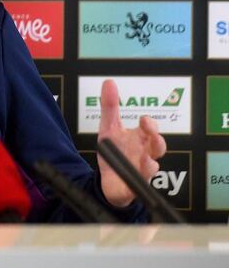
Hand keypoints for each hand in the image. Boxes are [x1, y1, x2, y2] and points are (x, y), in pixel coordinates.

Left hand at [97, 79, 166, 207]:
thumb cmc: (114, 151)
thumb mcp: (108, 127)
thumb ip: (110, 106)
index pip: (150, 128)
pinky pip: (139, 184)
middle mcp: (144, 153)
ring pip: (152, 166)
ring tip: (144, 159)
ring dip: (149, 162)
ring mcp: (141, 169)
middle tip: (151, 134)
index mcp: (139, 138)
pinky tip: (131, 175)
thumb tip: (109, 82)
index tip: (144, 120)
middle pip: (158, 146)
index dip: (150, 124)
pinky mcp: (134, 185)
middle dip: (157, 140)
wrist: (108, 178)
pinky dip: (136, 179)